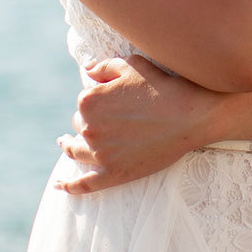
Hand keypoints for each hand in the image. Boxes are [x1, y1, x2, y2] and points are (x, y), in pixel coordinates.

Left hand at [55, 54, 225, 195]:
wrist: (191, 116)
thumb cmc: (163, 87)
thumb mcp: (132, 66)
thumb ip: (104, 66)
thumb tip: (86, 70)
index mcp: (89, 101)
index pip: (85, 102)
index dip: (100, 99)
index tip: (116, 100)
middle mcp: (89, 128)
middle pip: (80, 125)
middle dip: (90, 121)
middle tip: (111, 119)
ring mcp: (100, 154)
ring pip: (76, 151)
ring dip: (68, 146)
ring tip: (64, 143)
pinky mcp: (114, 174)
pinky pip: (85, 183)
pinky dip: (69, 186)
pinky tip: (60, 185)